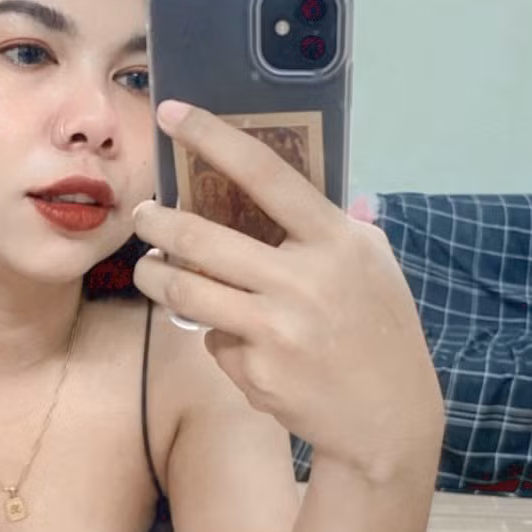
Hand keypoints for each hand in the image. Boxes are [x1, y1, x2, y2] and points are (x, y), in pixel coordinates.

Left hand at [133, 101, 443, 481]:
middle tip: (143, 215)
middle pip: (201, 238)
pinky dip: (217, 337)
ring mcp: (276, 330)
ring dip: (155, 276)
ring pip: (185, 292)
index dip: (213, 138)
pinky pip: (213, 341)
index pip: (265, 174)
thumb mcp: (373, 264)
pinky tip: (241, 343)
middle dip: (157, 223)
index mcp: (334, 241)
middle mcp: (302, 281)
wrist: (387, 418)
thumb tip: (286, 184)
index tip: (172, 113)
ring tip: (151, 269)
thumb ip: (335, 222)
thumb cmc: (379, 329)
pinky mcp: (256, 372)